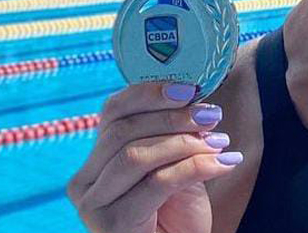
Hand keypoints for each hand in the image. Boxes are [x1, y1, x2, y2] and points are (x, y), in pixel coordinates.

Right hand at [67, 82, 242, 232]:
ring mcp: (93, 205)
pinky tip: (223, 163)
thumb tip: (194, 96)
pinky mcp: (112, 225)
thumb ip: (172, 135)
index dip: (150, 93)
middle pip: (123, 131)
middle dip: (172, 118)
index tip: (189, 89)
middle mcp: (85, 182)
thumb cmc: (175, 214)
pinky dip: (195, 167)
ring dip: (183, 143)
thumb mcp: (172, 165)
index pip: (113, 111)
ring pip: (136, 156)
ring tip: (219, 142)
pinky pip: (156, 183)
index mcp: (94, 160)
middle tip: (211, 115)